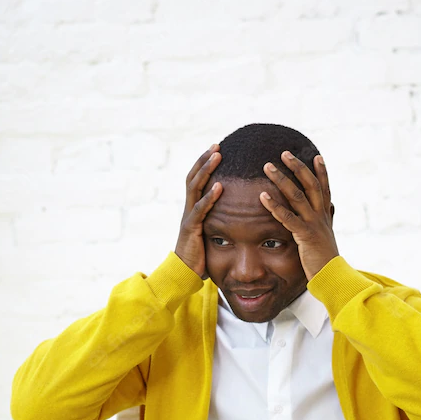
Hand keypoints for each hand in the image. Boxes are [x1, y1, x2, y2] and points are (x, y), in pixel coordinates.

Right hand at [175, 144, 222, 278]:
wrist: (185, 273)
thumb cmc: (200, 254)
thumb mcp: (211, 232)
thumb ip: (218, 219)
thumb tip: (235, 212)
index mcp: (193, 208)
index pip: (197, 180)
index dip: (204, 164)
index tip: (217, 149)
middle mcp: (188, 209)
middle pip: (193, 178)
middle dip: (204, 160)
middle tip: (217, 145)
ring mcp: (189, 217)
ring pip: (195, 188)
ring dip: (206, 170)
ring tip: (217, 156)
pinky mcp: (191, 229)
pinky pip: (200, 210)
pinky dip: (209, 197)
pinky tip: (219, 187)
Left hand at [259, 151, 337, 280]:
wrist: (332, 276)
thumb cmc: (324, 258)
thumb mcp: (326, 235)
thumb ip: (325, 219)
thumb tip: (330, 207)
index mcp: (325, 215)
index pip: (324, 188)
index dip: (322, 171)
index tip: (316, 156)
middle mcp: (320, 215)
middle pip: (310, 184)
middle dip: (298, 167)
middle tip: (284, 153)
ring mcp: (314, 224)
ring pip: (297, 196)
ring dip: (281, 179)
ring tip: (268, 166)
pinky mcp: (305, 235)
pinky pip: (288, 217)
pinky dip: (275, 206)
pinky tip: (262, 196)